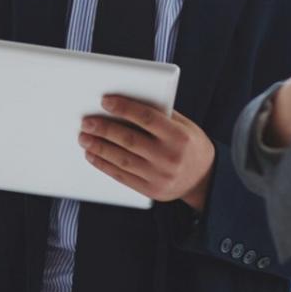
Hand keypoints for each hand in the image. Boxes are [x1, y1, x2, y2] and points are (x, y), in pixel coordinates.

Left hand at [79, 95, 214, 211]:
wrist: (206, 178)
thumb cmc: (190, 144)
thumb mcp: (184, 125)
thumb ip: (160, 115)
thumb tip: (125, 103)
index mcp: (179, 136)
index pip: (147, 118)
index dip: (124, 108)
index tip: (106, 100)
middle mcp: (169, 157)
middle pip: (129, 140)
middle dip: (104, 129)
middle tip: (86, 122)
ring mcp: (160, 176)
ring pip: (122, 159)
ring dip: (99, 147)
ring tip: (84, 138)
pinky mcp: (151, 190)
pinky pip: (122, 176)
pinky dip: (104, 165)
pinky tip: (93, 156)